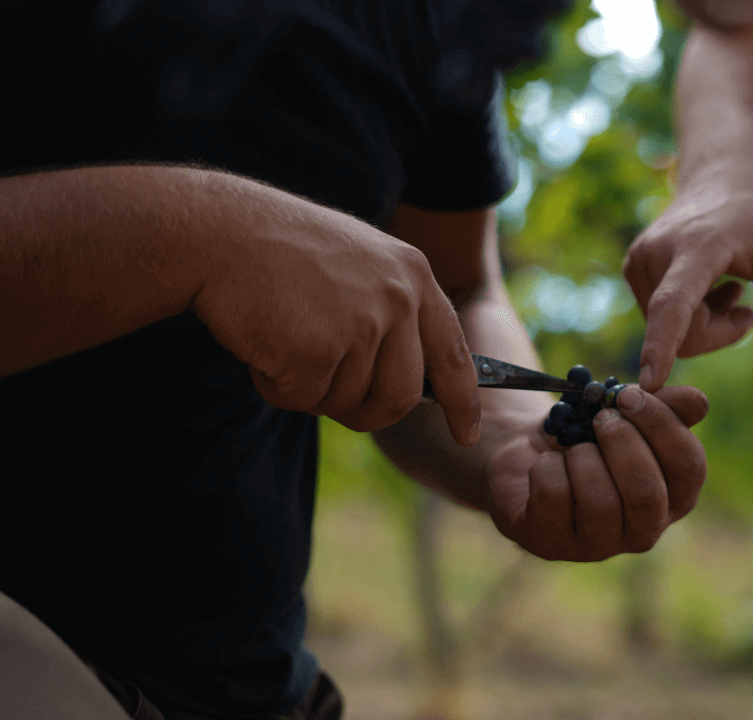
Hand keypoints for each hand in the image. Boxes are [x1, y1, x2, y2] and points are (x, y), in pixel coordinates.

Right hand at [192, 195, 479, 441]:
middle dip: (364, 410)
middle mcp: (398, 299)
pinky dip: (276, 385)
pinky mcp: (319, 350)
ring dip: (309, 389)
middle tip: (322, 390)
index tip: (466, 433)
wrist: (219, 231)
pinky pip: (303, 399)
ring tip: (284, 336)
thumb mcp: (358, 264)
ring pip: (347, 402)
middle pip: (400, 397)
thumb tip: (406, 387)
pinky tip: (262, 340)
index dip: (462, 401)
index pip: (452, 354)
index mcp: (414, 275)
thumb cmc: (280, 251)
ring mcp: (362, 325)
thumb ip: (391, 314)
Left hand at [486, 386, 709, 560]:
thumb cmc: (588, 434)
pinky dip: (547, 465)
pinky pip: (554, 496)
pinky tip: (547, 465)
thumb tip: (697, 402)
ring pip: (600, 502)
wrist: (529, 452)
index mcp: (674, 498)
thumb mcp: (627, 413)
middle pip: (646, 492)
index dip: (661, 425)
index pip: (689, 468)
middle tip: (601, 417)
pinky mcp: (553, 544)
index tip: (628, 395)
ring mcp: (598, 545)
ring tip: (573, 447)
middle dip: (622, 443)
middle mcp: (644, 530)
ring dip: (582, 457)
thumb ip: (666, 405)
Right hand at [623, 178, 752, 391]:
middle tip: (747, 305)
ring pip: (669, 332)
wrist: (726, 174)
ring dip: (705, 323)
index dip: (661, 345)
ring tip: (726, 285)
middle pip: (681, 333)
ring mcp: (639, 260)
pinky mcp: (633, 268)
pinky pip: (660, 319)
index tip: (650, 380)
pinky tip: (708, 284)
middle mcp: (657, 252)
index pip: (673, 304)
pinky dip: (688, 315)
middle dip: (719, 334)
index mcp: (698, 246)